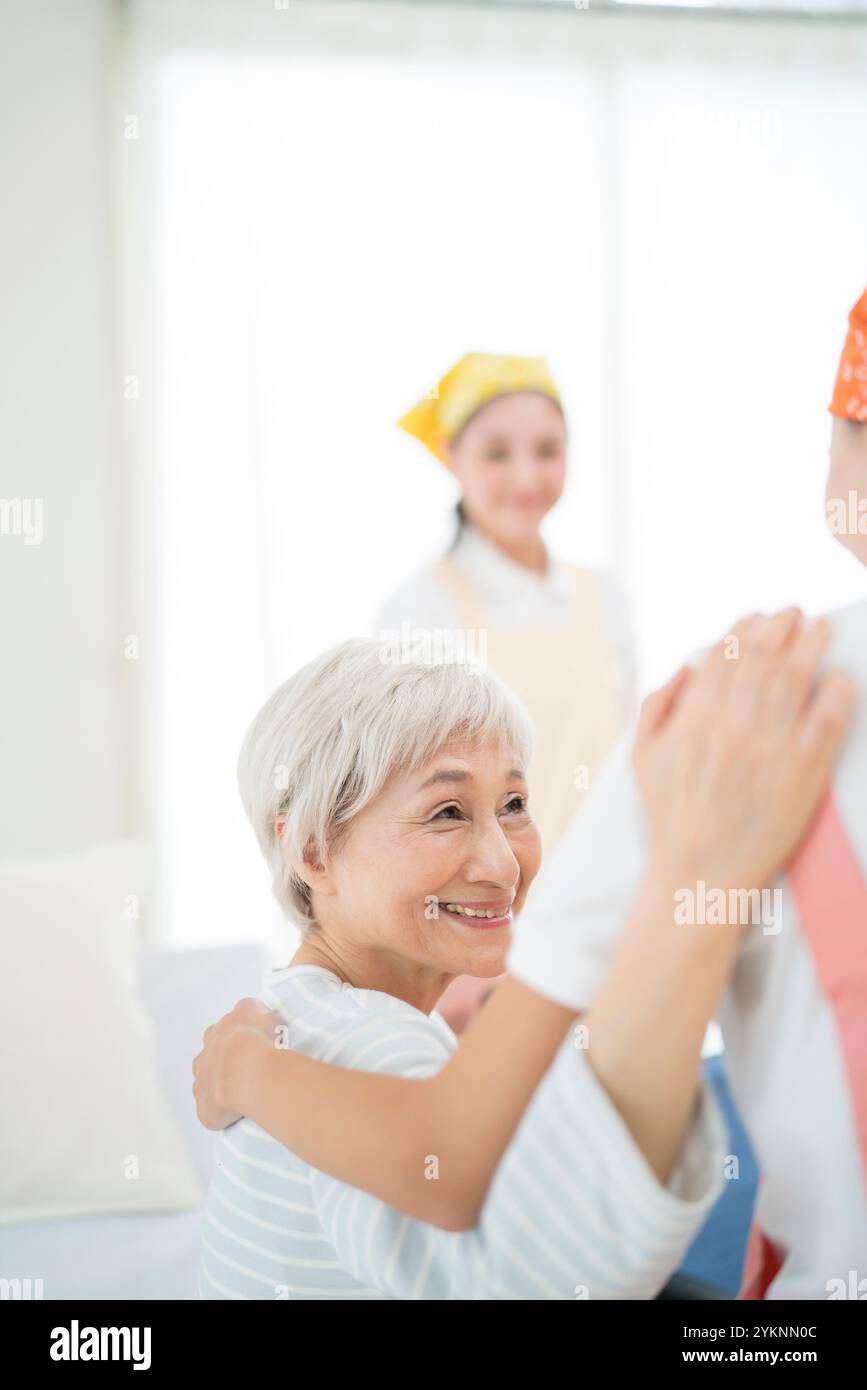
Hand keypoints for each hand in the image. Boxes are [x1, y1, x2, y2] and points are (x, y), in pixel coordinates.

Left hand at [192, 997, 282, 1130]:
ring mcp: (202, 1082)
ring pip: (205, 1082)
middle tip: (245, 1067)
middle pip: (208, 1057)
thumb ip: (250, 1011)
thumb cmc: (255, 1038)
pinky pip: (211, 1110)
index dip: (233, 1039)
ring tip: (241, 1089)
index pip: (219, 1032)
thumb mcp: (256, 1010)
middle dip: (222, 1061)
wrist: (246, 1068)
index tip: (248, 1044)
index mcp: (215, 1033)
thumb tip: (249, 1011)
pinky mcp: (205, 1107)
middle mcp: (204, 1056)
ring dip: (218, 1084)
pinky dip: (221, 1110)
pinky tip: (237, 1111)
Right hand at [632, 609, 855, 892]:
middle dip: (782, 625)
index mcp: (695, 715)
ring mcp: (770, 745)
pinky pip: (828, 717)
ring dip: (811, 644)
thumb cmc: (670, 817)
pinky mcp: (803, 770)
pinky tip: (840, 677)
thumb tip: (687, 666)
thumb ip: (657, 704)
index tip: (758, 618)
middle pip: (764, 656)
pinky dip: (837, 690)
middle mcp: (734, 722)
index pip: (726, 655)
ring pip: (797, 676)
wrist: (699, 872)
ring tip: (821, 628)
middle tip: (794, 613)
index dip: (745, 628)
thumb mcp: (641, 755)